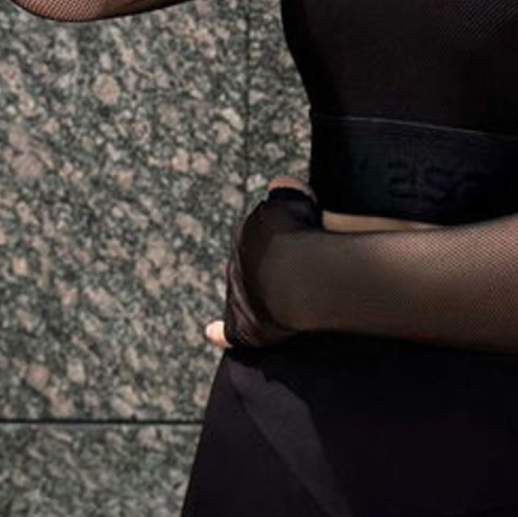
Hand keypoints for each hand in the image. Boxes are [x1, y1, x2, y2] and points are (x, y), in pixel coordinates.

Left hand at [205, 178, 324, 362]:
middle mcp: (239, 260)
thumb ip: (286, 190)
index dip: (282, 235)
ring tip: (286, 294)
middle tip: (296, 268)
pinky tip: (212, 332)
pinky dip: (219, 331)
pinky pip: (227, 329)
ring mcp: (239, 293)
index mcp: (249, 228)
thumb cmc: (305, 238)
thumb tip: (278, 184)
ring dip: (258, 291)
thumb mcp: (298, 198)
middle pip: (250, 259)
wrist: (304, 278)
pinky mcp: (243, 325)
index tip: (298, 239)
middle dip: (267, 262)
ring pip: (243, 288)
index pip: (260, 229)